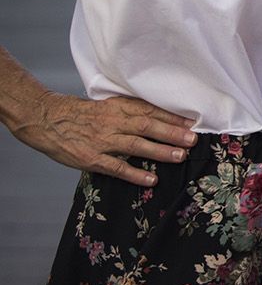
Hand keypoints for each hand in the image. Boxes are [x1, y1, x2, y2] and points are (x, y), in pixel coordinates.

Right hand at [11, 91, 195, 185]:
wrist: (46, 118)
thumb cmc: (80, 113)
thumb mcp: (107, 104)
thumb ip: (130, 111)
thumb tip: (159, 117)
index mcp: (118, 107)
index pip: (150, 110)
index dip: (172, 117)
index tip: (191, 122)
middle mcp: (113, 122)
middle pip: (148, 126)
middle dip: (172, 133)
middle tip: (193, 139)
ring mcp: (102, 141)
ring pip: (136, 145)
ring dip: (160, 151)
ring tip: (180, 156)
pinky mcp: (91, 158)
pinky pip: (116, 167)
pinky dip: (134, 173)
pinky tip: (151, 179)